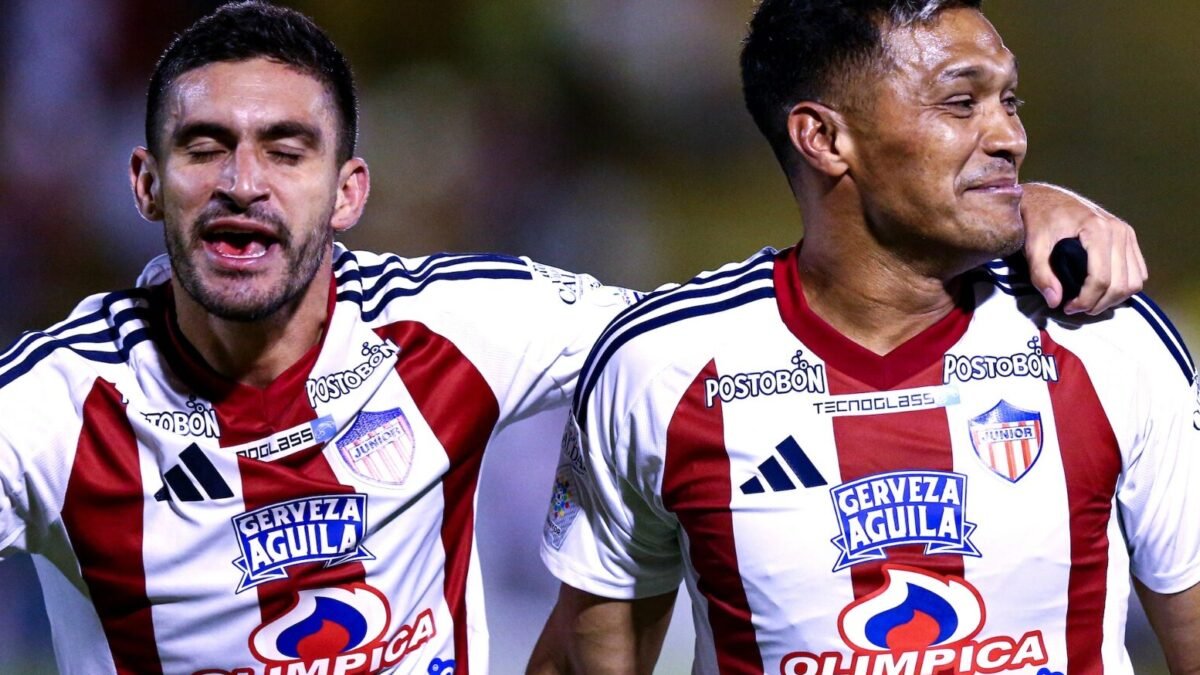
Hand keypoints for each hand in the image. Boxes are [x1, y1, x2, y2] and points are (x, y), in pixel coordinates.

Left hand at [1021, 182, 1146, 314]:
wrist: (1045, 198)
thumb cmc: (1037, 219)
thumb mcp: (1032, 245)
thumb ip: (1041, 274)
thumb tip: (1055, 301)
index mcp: (1097, 230)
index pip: (1101, 278)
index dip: (1086, 300)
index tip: (1067, 308)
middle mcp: (1118, 230)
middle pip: (1122, 283)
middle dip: (1100, 303)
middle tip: (1076, 308)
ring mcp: (1126, 233)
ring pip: (1135, 280)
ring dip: (1115, 298)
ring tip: (1089, 302)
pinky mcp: (1128, 237)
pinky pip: (1138, 270)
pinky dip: (1124, 286)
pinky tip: (1102, 290)